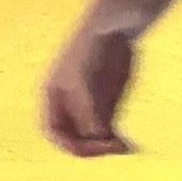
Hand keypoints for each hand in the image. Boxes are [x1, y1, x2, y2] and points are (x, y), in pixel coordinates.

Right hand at [43, 16, 144, 157]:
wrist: (112, 32)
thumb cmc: (91, 54)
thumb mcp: (85, 84)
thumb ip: (89, 112)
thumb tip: (98, 138)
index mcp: (52, 98)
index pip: (53, 132)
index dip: (68, 144)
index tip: (92, 146)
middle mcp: (67, 106)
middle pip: (73, 138)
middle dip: (91, 147)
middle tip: (114, 147)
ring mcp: (88, 106)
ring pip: (92, 137)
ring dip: (106, 147)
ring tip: (125, 147)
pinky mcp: (107, 106)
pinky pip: (108, 131)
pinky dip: (116, 140)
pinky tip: (129, 144)